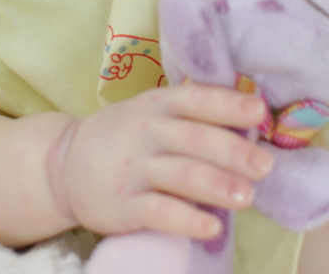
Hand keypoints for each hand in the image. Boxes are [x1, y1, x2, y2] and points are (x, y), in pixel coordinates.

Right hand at [46, 83, 272, 240]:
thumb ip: (193, 115)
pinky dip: (187, 220)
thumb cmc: (126, 137)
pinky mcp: (124, 205)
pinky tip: (211, 227)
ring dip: (216, 184)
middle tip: (264, 166)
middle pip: (193, 138)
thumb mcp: (150, 112)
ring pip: (180, 174)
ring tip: (245, 197)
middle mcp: (146, 132)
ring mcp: (134, 169)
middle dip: (232, 151)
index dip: (228, 104)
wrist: (64, 165)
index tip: (259, 111)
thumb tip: (255, 119)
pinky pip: (159, 212)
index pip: (195, 99)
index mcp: (158, 105)